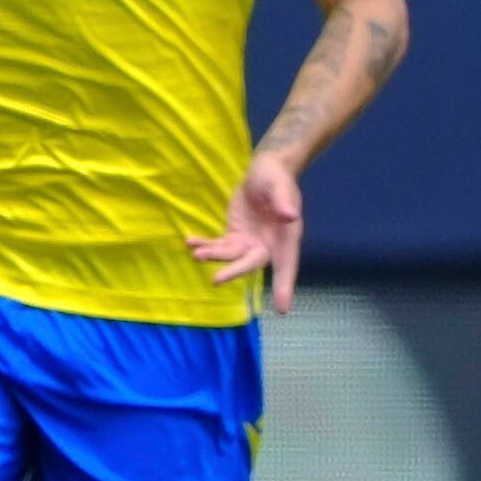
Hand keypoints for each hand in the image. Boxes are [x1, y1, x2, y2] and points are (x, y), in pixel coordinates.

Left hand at [191, 150, 303, 313]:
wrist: (265, 171)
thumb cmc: (277, 179)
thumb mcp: (280, 186)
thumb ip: (284, 202)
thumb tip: (290, 216)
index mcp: (286, 237)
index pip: (287, 265)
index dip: (285, 286)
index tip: (283, 310)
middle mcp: (267, 244)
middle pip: (251, 263)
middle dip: (234, 272)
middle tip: (216, 279)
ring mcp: (249, 241)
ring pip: (230, 255)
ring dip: (214, 255)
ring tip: (197, 253)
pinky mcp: (234, 234)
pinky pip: (218, 244)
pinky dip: (204, 244)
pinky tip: (190, 242)